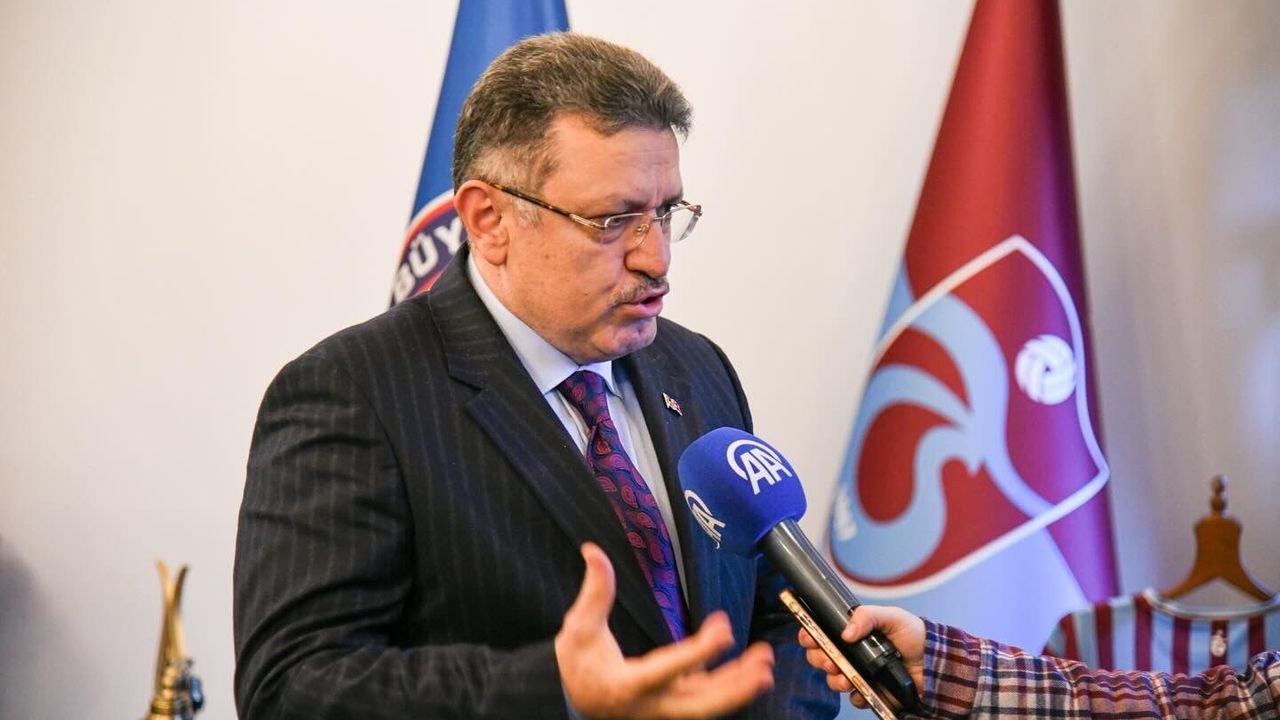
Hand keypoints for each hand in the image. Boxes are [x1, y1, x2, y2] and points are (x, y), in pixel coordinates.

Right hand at [556, 543, 774, 718]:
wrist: (577, 700)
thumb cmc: (578, 664)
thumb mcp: (578, 628)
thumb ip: (594, 592)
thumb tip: (594, 551)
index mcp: (628, 685)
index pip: (667, 669)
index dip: (698, 652)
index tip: (724, 632)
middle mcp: (651, 704)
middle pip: (699, 703)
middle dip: (733, 687)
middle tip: (761, 666)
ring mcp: (664, 709)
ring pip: (707, 704)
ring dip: (738, 687)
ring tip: (764, 664)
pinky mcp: (672, 707)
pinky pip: (704, 698)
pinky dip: (727, 687)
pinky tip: (747, 669)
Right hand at [797, 604, 924, 708]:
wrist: (935, 661)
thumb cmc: (914, 635)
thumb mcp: (892, 616)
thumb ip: (868, 616)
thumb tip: (846, 632)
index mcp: (853, 632)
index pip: (821, 632)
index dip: (810, 635)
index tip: (810, 637)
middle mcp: (851, 653)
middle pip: (820, 657)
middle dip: (819, 658)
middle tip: (829, 659)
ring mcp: (859, 673)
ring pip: (833, 679)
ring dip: (834, 679)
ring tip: (845, 676)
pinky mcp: (870, 691)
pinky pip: (854, 697)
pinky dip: (855, 695)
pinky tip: (862, 689)